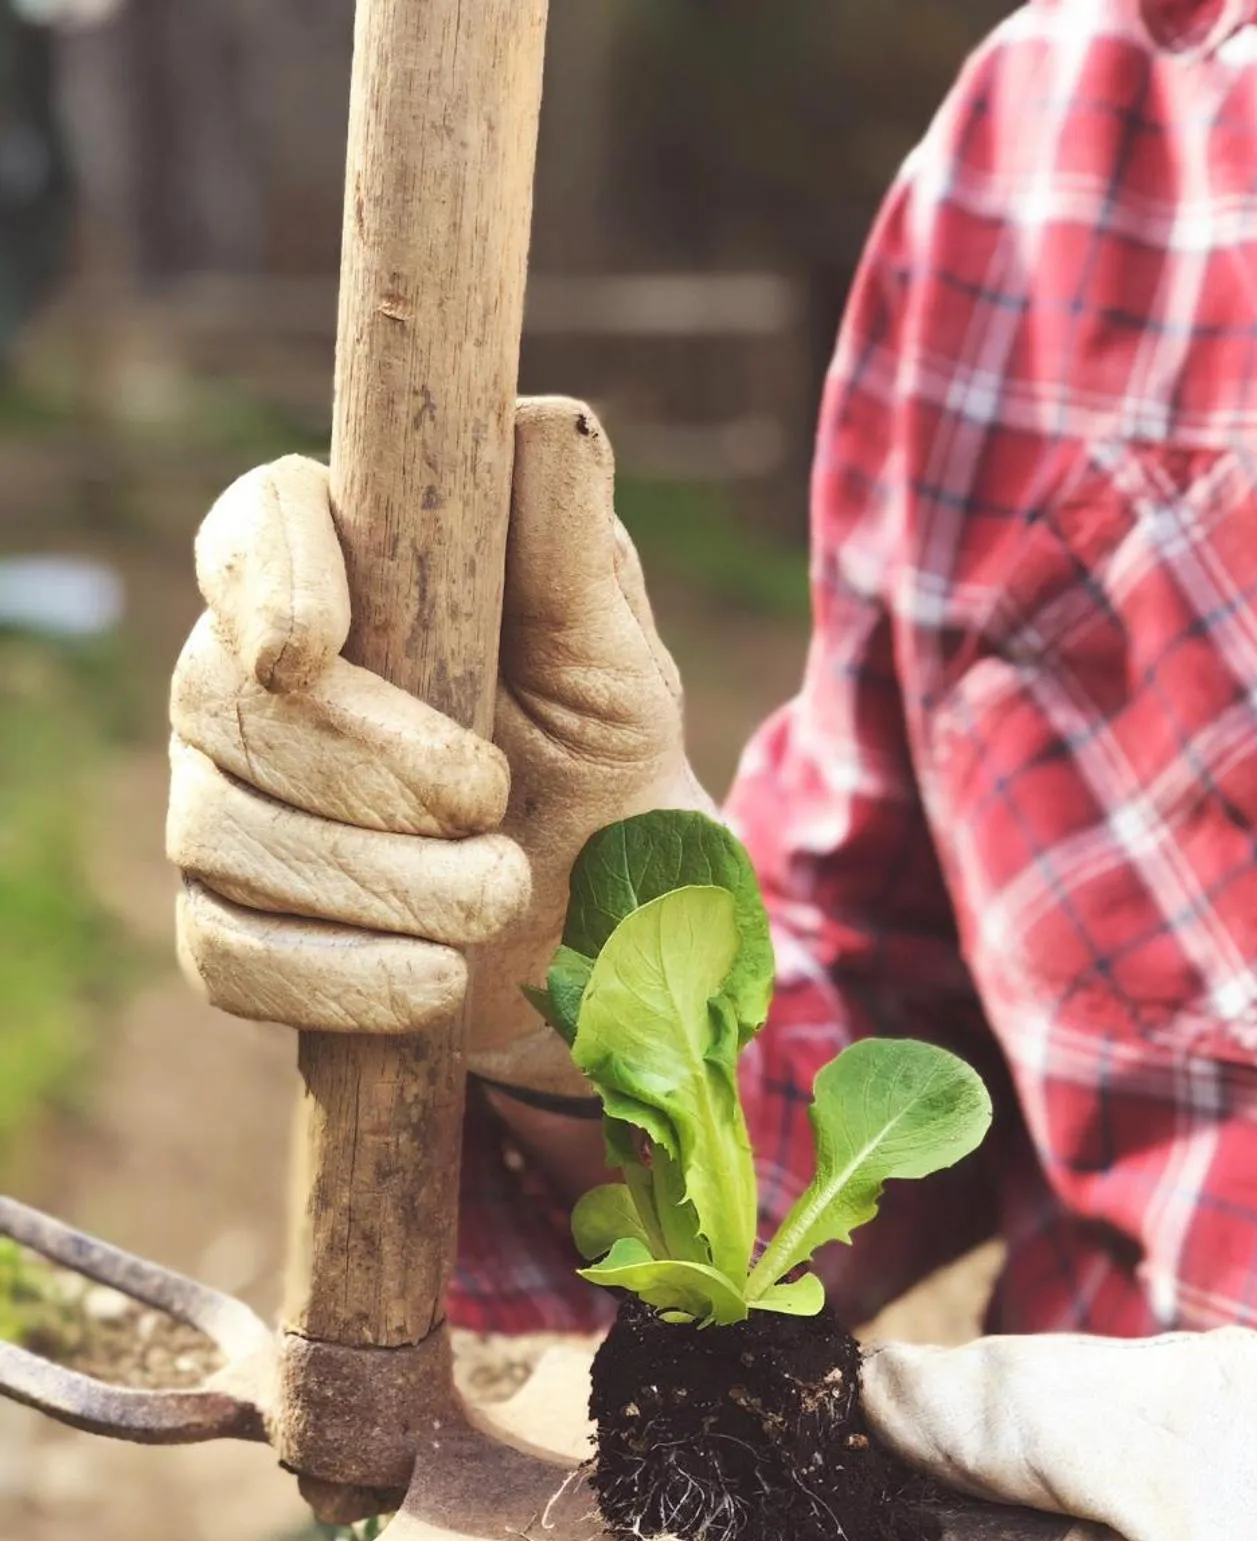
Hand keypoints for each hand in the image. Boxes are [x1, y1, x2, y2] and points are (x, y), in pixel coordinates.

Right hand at [168, 399, 706, 1085]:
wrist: (610, 930)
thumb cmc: (604, 764)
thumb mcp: (614, 672)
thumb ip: (575, 563)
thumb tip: (553, 425)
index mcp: (343, 581)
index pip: (253, 529)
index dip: (265, 577)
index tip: (315, 649)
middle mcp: (251, 687)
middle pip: (229, 702)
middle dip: (369, 774)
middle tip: (494, 812)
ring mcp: (226, 808)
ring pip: (224, 834)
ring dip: (376, 882)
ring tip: (499, 898)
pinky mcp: (233, 933)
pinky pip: (229, 955)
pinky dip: (339, 975)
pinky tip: (434, 981)